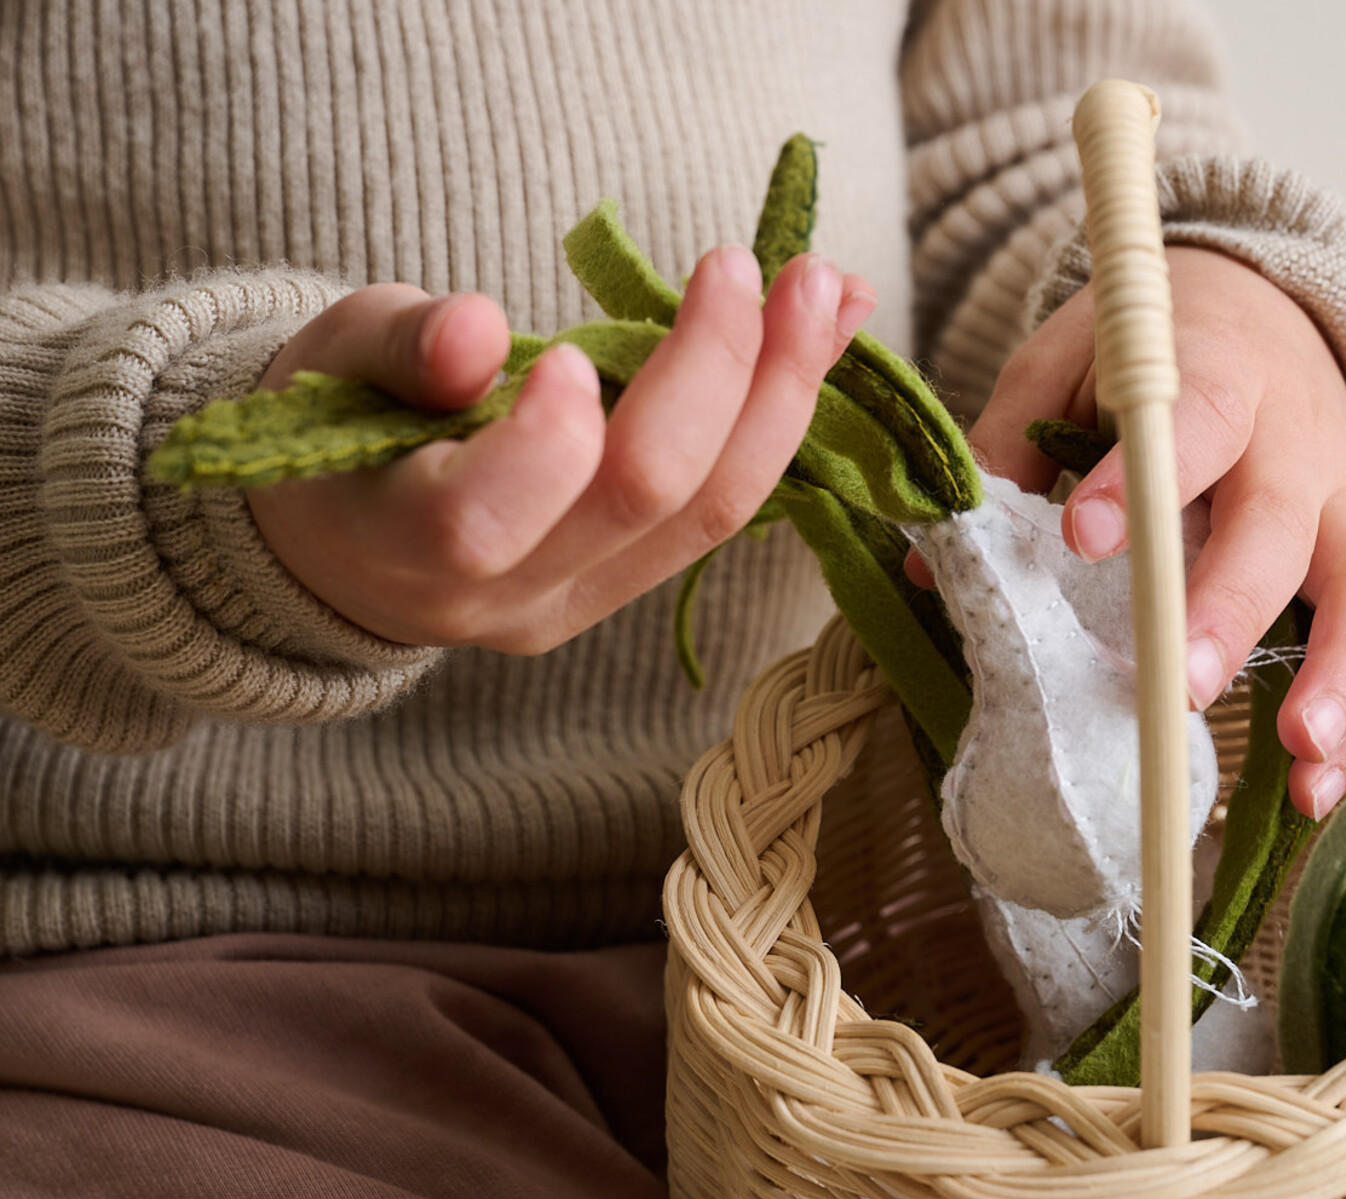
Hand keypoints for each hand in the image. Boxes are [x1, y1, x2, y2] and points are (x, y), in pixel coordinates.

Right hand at [248, 248, 876, 653]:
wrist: (355, 544)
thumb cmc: (336, 429)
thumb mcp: (334, 363)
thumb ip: (399, 345)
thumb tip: (477, 327)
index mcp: (404, 545)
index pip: (483, 519)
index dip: (544, 440)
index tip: (567, 348)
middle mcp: (507, 599)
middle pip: (639, 503)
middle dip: (715, 375)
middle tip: (753, 266)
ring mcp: (581, 603)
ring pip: (708, 516)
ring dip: (781, 397)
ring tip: (829, 291)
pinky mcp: (630, 589)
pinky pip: (719, 515)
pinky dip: (774, 423)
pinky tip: (815, 342)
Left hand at [967, 246, 1345, 819]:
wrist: (1265, 310)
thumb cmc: (1154, 356)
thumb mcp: (1064, 364)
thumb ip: (1008, 448)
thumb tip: (936, 568)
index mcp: (1217, 373)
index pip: (1188, 421)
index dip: (1142, 479)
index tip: (1082, 535)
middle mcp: (1298, 438)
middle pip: (1277, 524)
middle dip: (1229, 608)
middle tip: (1179, 689)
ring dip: (1338, 678)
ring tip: (1300, 760)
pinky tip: (1320, 788)